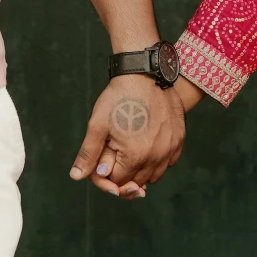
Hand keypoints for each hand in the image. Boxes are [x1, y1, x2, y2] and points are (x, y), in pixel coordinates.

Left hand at [69, 77, 186, 199]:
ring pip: (154, 176)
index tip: (103, 158)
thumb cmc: (119, 98)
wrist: (145, 74)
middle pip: (136, 182)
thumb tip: (76, 176)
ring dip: (141, 170)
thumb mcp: (98, 125)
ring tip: (130, 151)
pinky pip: (168, 162)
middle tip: (115, 154)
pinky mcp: (179, 140)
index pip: (118, 182)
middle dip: (123, 174)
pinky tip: (147, 147)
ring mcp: (170, 149)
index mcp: (135, 156)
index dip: (106, 174)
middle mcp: (157, 157)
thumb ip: (89, 154)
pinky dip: (158, 161)